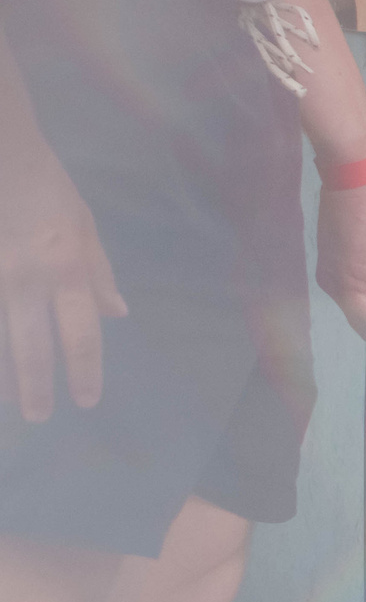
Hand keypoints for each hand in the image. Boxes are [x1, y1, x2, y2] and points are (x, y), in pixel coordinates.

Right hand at [0, 152, 125, 420]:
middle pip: (33, 345)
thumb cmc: (44, 184)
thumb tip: (117, 314)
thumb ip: (98, 273)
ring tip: (5, 400)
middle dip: (37, 386)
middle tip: (38, 416)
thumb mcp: (84, 225)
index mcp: (67, 270)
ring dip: (2, 372)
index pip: (82, 334)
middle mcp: (28, 279)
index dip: (84, 372)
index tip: (84, 401)